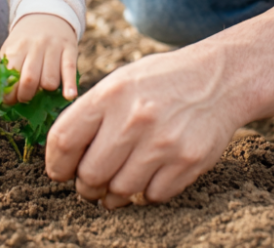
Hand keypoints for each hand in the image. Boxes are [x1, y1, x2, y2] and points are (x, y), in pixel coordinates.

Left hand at [0, 13, 77, 102]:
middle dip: (26, 96)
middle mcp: (35, 46)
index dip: (10, 95)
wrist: (47, 16)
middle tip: (26, 98)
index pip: (11, 77)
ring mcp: (54, 48)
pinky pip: (70, 70)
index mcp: (17, 47)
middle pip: (30, 80)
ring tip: (43, 90)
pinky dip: (70, 85)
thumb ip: (4, 70)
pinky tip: (68, 96)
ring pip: (50, 81)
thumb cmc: (25, 41)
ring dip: (46, 92)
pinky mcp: (69, 50)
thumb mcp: (10, 49)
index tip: (10, 101)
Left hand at [45, 0, 273, 207]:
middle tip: (91, 183)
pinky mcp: (187, 161)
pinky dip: (146, 191)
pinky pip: (151, 196)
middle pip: (90, 175)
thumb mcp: (122, 81)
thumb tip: (62, 157)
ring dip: (114, 193)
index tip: (60, 171)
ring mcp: (163, 141)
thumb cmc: (160, 82)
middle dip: (86, 185)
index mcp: (111, 93)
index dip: (56, 163)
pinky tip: (151, 171)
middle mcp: (134, 117)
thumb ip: (92, 114)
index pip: (65, 140)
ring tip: (119, 180)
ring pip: (119, 191)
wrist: (218, 78)